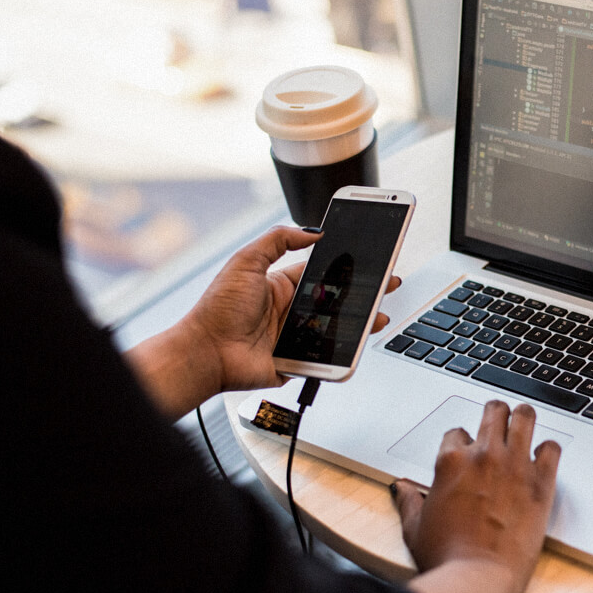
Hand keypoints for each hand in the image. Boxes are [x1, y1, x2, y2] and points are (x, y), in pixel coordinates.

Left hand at [185, 225, 399, 392]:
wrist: (206, 353)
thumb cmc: (217, 309)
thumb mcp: (245, 261)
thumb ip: (277, 240)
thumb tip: (311, 231)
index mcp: (280, 285)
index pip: (321, 273)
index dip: (345, 267)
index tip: (367, 259)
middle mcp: (290, 310)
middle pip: (336, 301)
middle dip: (363, 293)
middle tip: (387, 285)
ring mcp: (295, 337)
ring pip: (337, 329)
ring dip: (361, 322)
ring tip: (380, 315)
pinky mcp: (297, 361)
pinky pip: (326, 356)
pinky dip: (343, 352)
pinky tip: (359, 342)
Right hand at [393, 401, 560, 592]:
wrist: (477, 579)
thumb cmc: (445, 557)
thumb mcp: (415, 527)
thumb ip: (408, 501)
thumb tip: (400, 488)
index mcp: (450, 461)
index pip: (458, 432)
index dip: (462, 442)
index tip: (467, 453)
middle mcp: (483, 455)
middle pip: (494, 411)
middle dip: (495, 414)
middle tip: (499, 422)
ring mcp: (514, 465)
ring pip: (525, 417)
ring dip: (524, 418)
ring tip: (524, 424)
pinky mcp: (540, 483)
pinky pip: (552, 448)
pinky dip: (549, 450)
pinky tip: (544, 458)